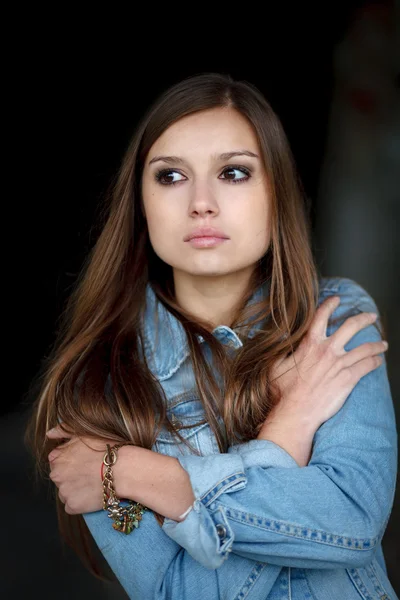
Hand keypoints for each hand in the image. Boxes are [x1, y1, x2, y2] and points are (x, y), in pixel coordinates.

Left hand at [46, 425, 113, 513]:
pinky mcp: (73, 506)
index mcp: (57, 457)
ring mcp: (64, 492)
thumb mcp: (84, 433)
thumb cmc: (106, 449)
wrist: (122, 469)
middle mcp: (56, 475)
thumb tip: (49, 434)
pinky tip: (93, 494)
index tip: (83, 461)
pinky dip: (80, 502)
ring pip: (66, 492)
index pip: (56, 461)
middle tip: (90, 472)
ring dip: (75, 489)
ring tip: (93, 483)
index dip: (71, 461)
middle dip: (71, 475)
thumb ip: (63, 431)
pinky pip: (72, 505)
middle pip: (60, 477)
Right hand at [265, 295, 387, 430]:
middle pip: (351, 326)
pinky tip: (379, 361)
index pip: (321, 316)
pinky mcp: (348, 378)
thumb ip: (283, 352)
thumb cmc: (283, 390)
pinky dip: (375, 362)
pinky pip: (367, 366)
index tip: (337, 300)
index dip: (330, 305)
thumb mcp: (276, 365)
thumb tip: (283, 343)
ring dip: (377, 344)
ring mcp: (340, 364)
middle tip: (371, 316)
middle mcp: (327, 349)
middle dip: (363, 319)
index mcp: (310, 343)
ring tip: (383, 344)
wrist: (296, 410)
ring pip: (365, 348)